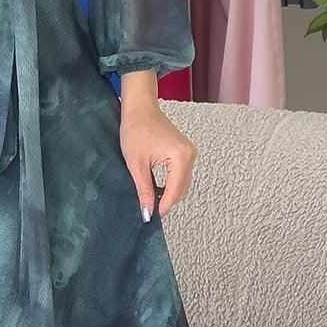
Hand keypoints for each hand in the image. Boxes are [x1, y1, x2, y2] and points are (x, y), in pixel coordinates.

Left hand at [118, 97, 197, 221]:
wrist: (140, 108)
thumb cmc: (136, 129)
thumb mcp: (136, 164)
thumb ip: (144, 190)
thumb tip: (148, 212)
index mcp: (180, 157)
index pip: (174, 191)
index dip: (163, 206)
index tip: (152, 218)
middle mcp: (190, 155)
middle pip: (181, 190)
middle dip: (166, 201)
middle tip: (148, 210)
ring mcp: (190, 153)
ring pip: (182, 184)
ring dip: (168, 194)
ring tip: (150, 199)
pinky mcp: (186, 153)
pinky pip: (181, 175)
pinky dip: (170, 184)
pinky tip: (155, 188)